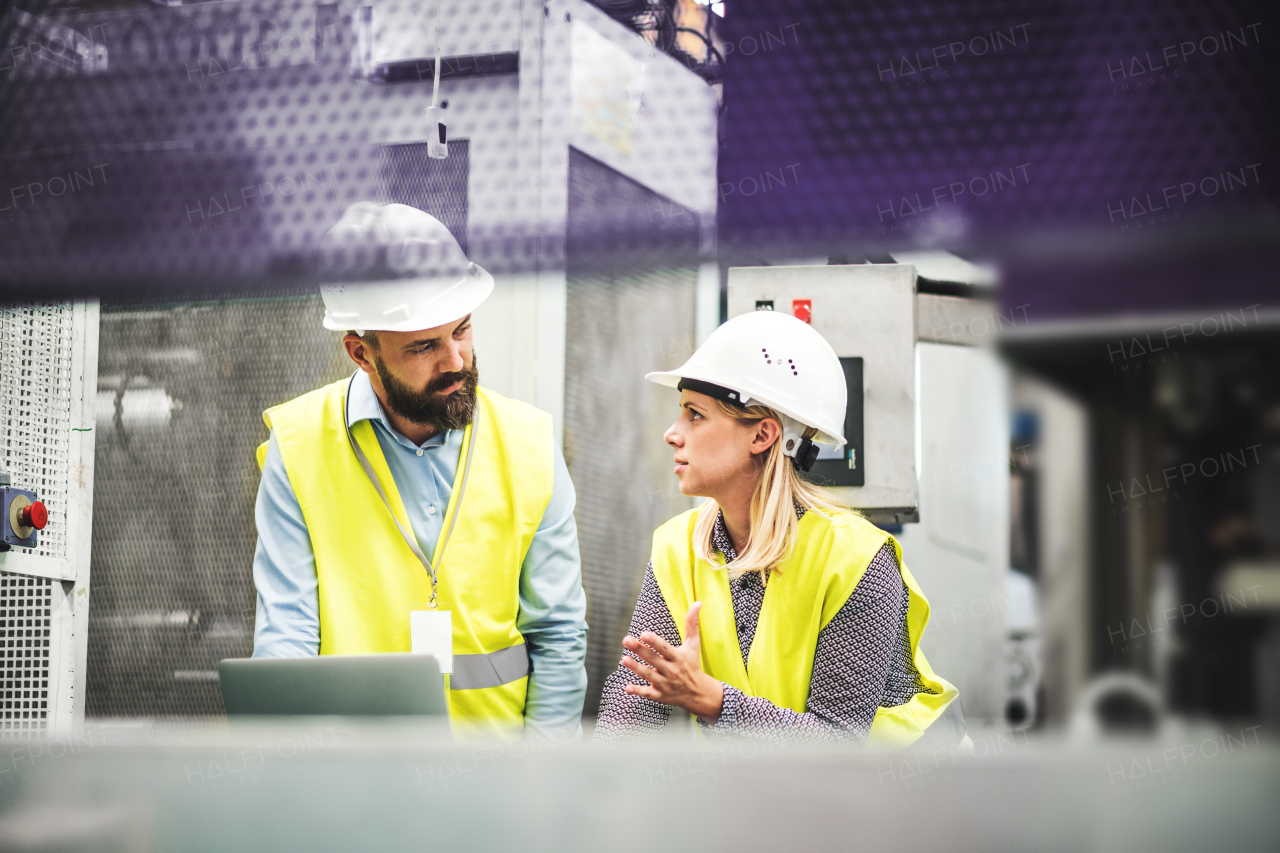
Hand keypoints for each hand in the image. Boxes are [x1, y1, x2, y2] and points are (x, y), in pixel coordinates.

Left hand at [621, 602, 724, 722]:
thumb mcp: (693, 644)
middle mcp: (671, 671)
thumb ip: (692, 624)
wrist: (698, 693)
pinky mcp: (660, 695)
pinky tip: (627, 688)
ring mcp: (665, 684)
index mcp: (678, 657)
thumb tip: (698, 602)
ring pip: (649, 676)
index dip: (654, 641)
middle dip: (640, 650)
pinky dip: (638, 691)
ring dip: (636, 668)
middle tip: (626, 640)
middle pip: (653, 660)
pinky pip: (648, 693)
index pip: (665, 648)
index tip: (643, 633)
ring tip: (623, 659)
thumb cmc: (692, 664)